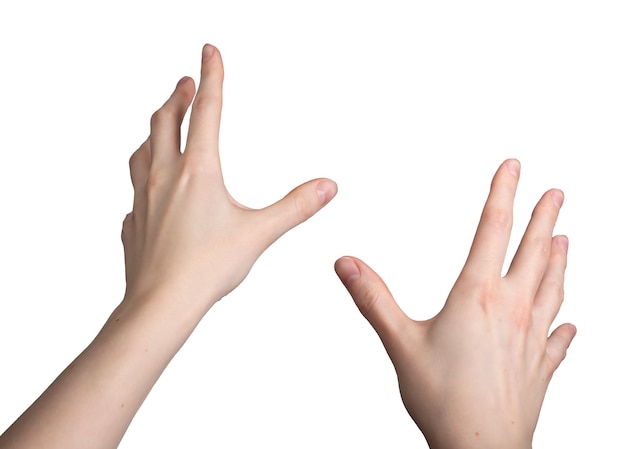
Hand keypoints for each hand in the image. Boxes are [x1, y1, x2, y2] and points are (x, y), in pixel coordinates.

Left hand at [123, 44, 336, 313]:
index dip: (212, 75)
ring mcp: (142, 198)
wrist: (161, 303)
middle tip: (186, 82)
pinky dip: (142, 175)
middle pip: (165, 120)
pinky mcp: (134, 222)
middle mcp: (164, 176)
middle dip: (178, 95)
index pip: (207, 110)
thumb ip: (296, 207)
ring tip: (162, 124)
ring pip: (142, 149)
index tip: (209, 51)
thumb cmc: (207, 268)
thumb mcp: (260, 232)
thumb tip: (326, 187)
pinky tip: (148, 187)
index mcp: (197, 171)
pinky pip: (134, 188)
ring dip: (154, 129)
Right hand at [335, 159, 574, 448]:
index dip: (504, 192)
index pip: (494, 229)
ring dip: (560, 259)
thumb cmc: (443, 399)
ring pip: (553, 287)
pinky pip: (560, 338)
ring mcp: (533, 338)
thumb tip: (346, 263)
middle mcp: (513, 310)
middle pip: (535, 251)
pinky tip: (571, 323)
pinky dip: (566, 324)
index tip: (514, 167)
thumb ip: (373, 298)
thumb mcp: (399, 342)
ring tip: (565, 240)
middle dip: (545, 217)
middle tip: (556, 193)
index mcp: (478, 296)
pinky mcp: (540, 366)